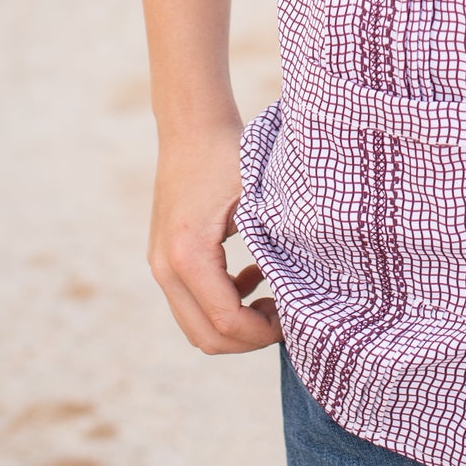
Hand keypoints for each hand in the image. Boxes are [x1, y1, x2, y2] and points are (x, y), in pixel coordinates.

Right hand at [148, 121, 281, 354]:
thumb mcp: (259, 200)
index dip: (264, 333)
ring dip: (235, 325)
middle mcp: (165, 266)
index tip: (296, 317)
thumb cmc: (231, 155)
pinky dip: (222, 306)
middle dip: (249, 339)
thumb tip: (305, 292)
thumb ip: (275, 247)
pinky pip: (191, 304)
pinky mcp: (165, 258)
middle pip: (205, 337)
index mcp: (189, 254)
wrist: (192, 126)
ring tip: (274, 299)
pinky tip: (253, 276)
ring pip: (195, 326)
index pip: (226, 322)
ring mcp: (160, 264)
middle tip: (287, 318)